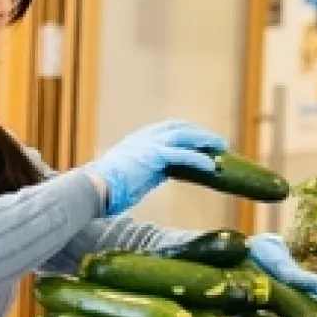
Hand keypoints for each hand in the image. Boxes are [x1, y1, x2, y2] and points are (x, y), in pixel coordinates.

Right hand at [83, 119, 224, 216]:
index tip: (202, 140)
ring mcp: (149, 144)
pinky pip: (182, 155)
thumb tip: (160, 174)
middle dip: (200, 133)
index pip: (168, 129)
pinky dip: (198, 159)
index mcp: (138, 140)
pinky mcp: (153, 156)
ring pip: (184, 136)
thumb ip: (147, 170)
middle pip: (179, 127)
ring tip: (222, 149)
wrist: (94, 189)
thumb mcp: (132, 175)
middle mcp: (144, 138)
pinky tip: (211, 166)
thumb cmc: (107, 188)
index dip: (187, 133)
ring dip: (205, 141)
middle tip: (219, 143)